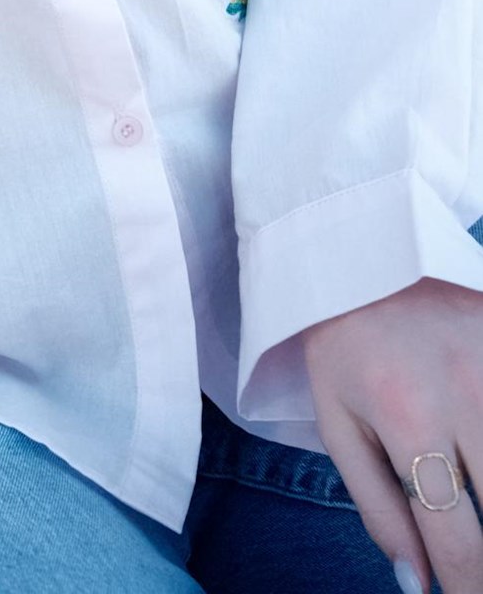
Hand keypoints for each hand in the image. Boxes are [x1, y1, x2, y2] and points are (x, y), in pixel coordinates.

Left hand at [302, 277, 482, 593]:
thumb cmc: (344, 344)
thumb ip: (377, 507)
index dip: (467, 587)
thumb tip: (419, 582)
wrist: (366, 247)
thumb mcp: (337, 422)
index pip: (457, 536)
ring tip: (475, 512)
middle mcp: (466, 394)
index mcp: (409, 418)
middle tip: (474, 570)